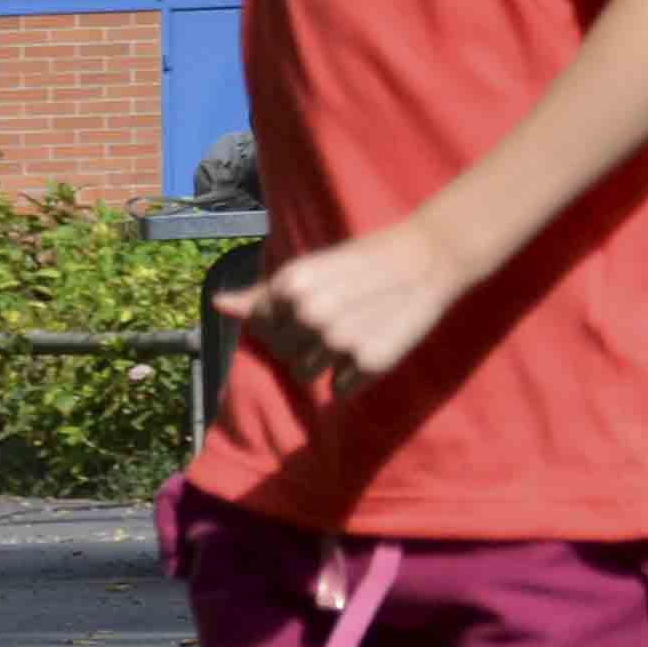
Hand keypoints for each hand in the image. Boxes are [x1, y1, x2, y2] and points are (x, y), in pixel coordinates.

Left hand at [225, 219, 467, 396]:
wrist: (428, 258)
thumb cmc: (362, 262)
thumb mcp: (309, 269)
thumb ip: (263, 294)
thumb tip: (219, 305)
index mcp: (289, 286)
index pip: (260, 328)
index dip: (283, 322)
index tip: (312, 306)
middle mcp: (310, 313)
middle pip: (281, 352)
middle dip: (302, 342)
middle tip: (337, 319)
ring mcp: (339, 339)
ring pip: (305, 374)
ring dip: (323, 362)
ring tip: (352, 332)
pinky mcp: (369, 362)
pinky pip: (339, 389)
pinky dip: (351, 376)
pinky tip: (370, 346)